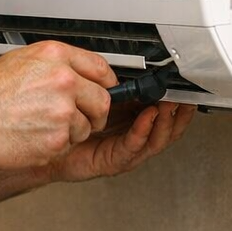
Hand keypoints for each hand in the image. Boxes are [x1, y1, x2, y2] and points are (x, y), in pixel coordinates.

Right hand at [0, 41, 116, 170]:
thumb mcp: (20, 62)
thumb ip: (55, 66)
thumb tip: (79, 73)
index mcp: (55, 56)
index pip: (101, 68)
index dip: (106, 83)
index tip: (106, 90)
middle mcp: (63, 80)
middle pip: (103, 100)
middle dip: (95, 113)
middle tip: (81, 117)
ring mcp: (62, 111)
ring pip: (86, 126)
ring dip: (71, 131)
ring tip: (40, 126)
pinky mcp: (58, 139)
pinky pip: (69, 145)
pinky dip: (55, 146)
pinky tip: (33, 137)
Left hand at [48, 101, 194, 182]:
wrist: (46, 144)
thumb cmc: (69, 123)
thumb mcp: (98, 99)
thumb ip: (115, 88)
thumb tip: (128, 69)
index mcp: (132, 122)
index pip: (162, 114)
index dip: (176, 104)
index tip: (185, 90)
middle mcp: (132, 138)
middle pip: (166, 129)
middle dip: (178, 114)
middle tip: (184, 99)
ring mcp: (125, 151)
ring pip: (155, 139)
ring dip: (165, 121)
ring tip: (169, 106)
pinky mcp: (114, 161)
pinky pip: (133, 145)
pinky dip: (143, 130)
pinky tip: (148, 117)